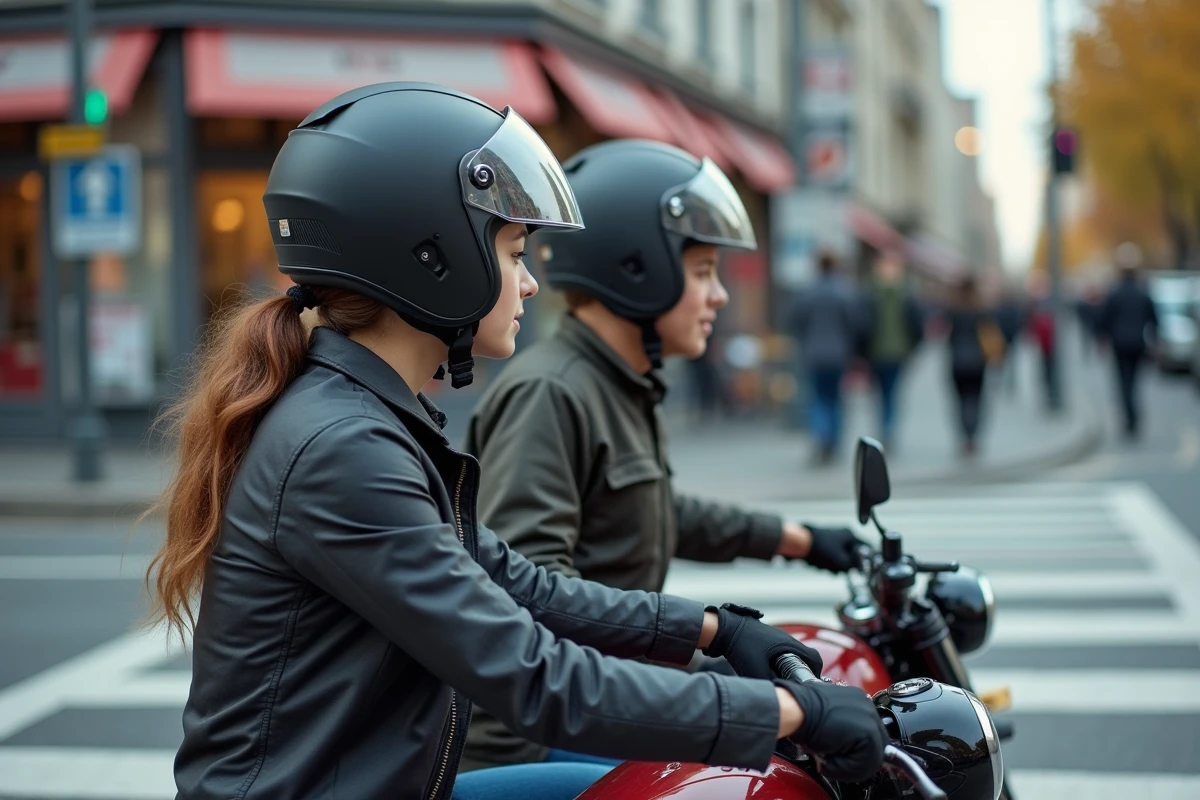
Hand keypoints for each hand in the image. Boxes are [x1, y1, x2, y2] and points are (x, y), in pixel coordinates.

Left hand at [701, 603, 822, 679]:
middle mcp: (786, 640)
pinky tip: (769, 672)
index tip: (810, 685)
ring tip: (783, 681)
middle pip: (805, 658)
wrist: (724, 629)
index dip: (816, 674)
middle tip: (797, 686)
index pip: (814, 659)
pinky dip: (780, 663)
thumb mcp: (755, 669)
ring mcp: (777, 639)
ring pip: (792, 656)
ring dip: (791, 668)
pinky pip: (781, 653)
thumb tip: (777, 697)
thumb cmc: (741, 645)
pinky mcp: (767, 640)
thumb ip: (768, 685)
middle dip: (803, 673)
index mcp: (790, 645)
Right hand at [774, 679, 887, 782]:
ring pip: (872, 759)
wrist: (795, 710)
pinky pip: (865, 763)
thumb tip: (849, 750)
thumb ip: (844, 732)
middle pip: (876, 747)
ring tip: (827, 760)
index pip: (870, 736)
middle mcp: (867, 707)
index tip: (838, 756)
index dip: (855, 752)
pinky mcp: (867, 732)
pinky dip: (845, 768)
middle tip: (832, 761)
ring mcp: (870, 718)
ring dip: (849, 766)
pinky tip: (828, 759)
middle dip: (856, 760)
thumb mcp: (828, 720)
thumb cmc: (801, 713)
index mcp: (858, 701)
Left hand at [803, 524, 867, 572]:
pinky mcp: (822, 543)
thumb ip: (854, 565)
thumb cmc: (821, 550)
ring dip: (833, 566)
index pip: (866, 548)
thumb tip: (860, 567)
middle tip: (839, 570)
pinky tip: (818, 564)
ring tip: (825, 567)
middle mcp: (842, 535)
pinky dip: (825, 562)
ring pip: (839, 557)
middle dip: (845, 565)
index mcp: (850, 535)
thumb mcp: (842, 562)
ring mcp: (831, 538)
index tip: (864, 571)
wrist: (798, 544)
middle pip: (852, 554)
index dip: (867, 560)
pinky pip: (829, 556)